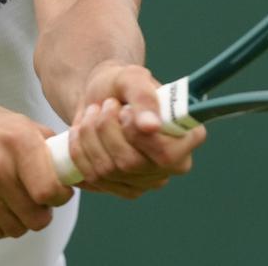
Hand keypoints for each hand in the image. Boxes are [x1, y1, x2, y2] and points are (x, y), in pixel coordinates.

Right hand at [0, 92, 73, 240]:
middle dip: (42, 213)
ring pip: (15, 229)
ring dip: (20, 220)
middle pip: (36, 218)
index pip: (51, 190)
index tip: (58, 193)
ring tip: (13, 200)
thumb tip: (78, 168)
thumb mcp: (19, 123)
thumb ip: (49, 146)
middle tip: (36, 201)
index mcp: (18, 141)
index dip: (61, 197)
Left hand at [67, 62, 206, 197]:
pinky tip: (83, 132)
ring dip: (90, 135)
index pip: (166, 155)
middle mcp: (172, 165)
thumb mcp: (132, 78)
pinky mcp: (120, 188)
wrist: (100, 96)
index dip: (138, 135)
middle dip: (107, 129)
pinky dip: (79, 150)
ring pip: (107, 171)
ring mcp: (147, 181)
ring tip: (93, 113)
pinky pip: (91, 177)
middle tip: (106, 105)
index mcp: (188, 137)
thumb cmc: (123, 85)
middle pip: (130, 164)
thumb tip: (151, 126)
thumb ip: (144, 98)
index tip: (125, 111)